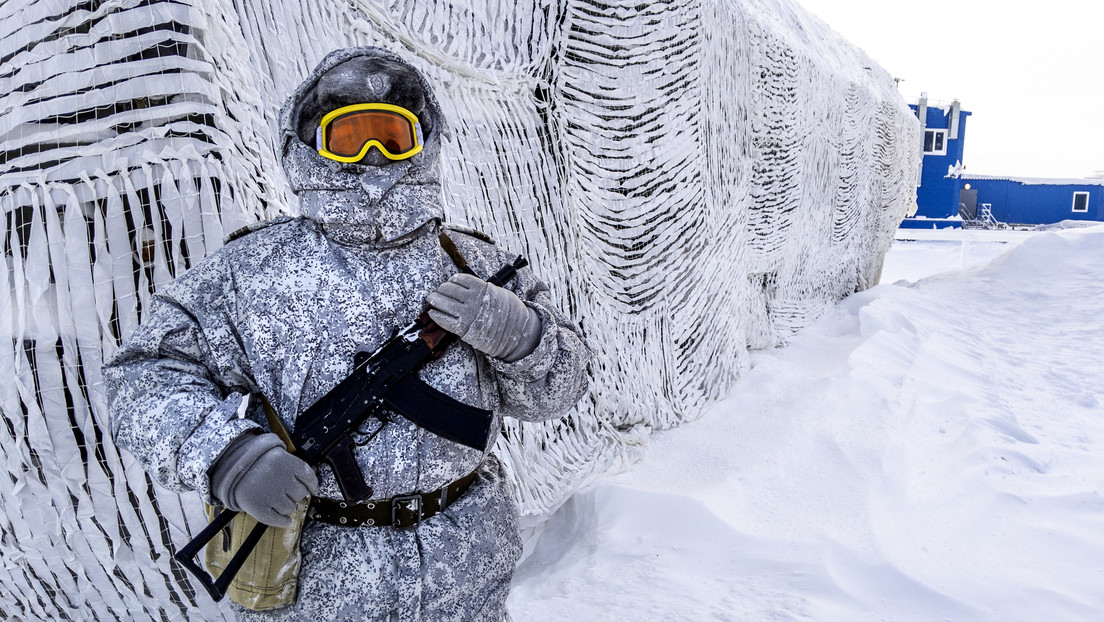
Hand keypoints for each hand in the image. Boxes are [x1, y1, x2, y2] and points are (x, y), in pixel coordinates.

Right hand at [210, 433, 317, 526]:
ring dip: (287, 506)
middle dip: (296, 494)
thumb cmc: (256, 462)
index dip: (312, 485)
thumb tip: (311, 485)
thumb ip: (293, 466)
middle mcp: (278, 477)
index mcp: (285, 461)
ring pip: (290, 508)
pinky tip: (284, 520)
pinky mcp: (257, 507)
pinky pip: (277, 520)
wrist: (229, 466)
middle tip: (286, 491)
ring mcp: (268, 494)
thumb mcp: (276, 454)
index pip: (308, 477)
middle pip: (300, 493)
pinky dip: (283, 521)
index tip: (312, 489)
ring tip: (276, 499)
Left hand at [427, 273, 542, 361]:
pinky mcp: (464, 329)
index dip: (452, 280)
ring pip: (443, 303)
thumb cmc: (509, 312)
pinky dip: (436, 316)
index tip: (449, 282)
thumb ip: (483, 289)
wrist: (516, 332)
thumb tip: (469, 287)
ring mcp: (467, 314)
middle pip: (449, 290)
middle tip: (437, 291)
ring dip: (434, 300)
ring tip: (431, 299)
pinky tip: (433, 313)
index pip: (460, 279)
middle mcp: (473, 300)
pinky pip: (445, 320)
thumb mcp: (499, 293)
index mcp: (482, 289)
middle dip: (441, 289)